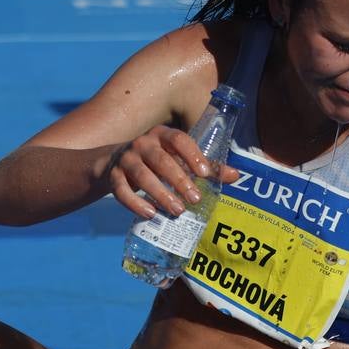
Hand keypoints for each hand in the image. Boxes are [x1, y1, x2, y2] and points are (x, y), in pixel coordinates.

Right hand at [107, 126, 239, 218]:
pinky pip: (121, 190)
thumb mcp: (178, 159)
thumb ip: (206, 167)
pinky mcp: (113, 176)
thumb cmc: (157, 161)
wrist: (113, 164)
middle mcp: (143, 143)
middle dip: (179, 180)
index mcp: (163, 134)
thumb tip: (235, 175)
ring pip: (142, 175)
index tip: (204, 173)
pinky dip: (135, 202)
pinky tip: (150, 213)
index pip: (179, 139)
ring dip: (160, 193)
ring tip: (177, 210)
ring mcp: (126, 159)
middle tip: (195, 199)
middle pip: (161, 160)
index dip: (192, 154)